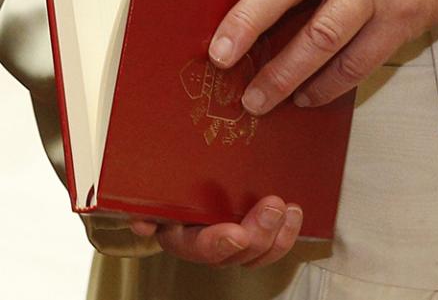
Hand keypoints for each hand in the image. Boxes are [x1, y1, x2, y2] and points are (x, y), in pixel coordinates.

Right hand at [131, 196, 302, 267]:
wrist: (182, 183)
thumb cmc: (170, 187)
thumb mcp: (155, 193)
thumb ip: (148, 207)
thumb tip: (142, 222)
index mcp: (183, 236)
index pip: (199, 248)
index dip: (218, 244)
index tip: (236, 233)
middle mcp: (210, 244)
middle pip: (236, 254)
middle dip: (258, 234)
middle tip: (271, 206)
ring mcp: (235, 241)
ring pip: (259, 252)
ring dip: (278, 235)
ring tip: (289, 210)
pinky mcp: (256, 230)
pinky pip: (274, 243)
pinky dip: (287, 231)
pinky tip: (295, 213)